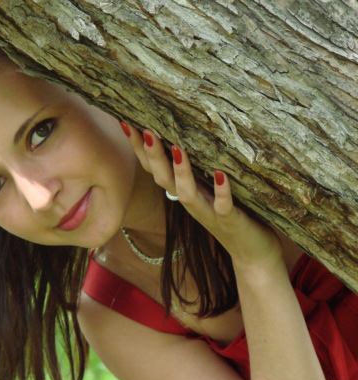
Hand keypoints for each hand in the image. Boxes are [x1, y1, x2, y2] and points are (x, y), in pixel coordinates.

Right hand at [123, 124, 283, 271]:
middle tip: (144, 129)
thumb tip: (188, 134)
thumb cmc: (232, 216)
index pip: (155, 169)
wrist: (253, 256)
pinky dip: (222, 192)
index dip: (139, 149)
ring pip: (187, 194)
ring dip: (181, 173)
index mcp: (185, 192)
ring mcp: (210, 213)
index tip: (126, 124)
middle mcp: (192, 203)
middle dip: (153, 155)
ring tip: (178, 149)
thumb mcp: (211, 190)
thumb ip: (199, 169)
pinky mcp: (231, 222)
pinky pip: (223, 207)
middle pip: (164, 179)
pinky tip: (222, 175)